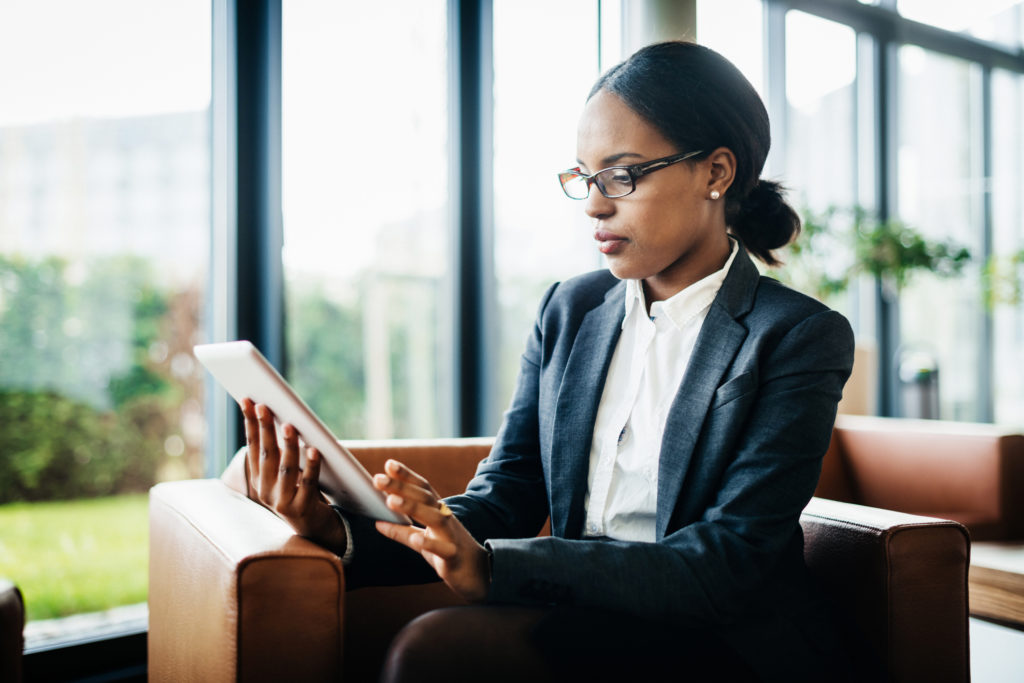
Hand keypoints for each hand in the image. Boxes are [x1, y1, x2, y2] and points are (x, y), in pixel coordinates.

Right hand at [239, 399, 345, 550]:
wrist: (311, 525)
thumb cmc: (298, 489)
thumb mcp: (283, 470)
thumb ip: (279, 449)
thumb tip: (281, 415)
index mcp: (257, 477)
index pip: (252, 445)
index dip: (250, 422)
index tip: (248, 400)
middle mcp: (265, 489)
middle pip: (266, 454)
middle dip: (265, 428)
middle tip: (265, 406)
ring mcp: (282, 500)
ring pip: (285, 468)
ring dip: (287, 445)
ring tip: (289, 425)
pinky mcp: (301, 508)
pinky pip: (308, 483)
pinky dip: (311, 466)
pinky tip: (314, 450)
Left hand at [373, 459, 490, 602]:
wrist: (479, 575)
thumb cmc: (448, 553)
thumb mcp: (422, 542)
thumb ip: (402, 532)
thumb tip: (378, 523)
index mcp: (437, 512)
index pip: (422, 489)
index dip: (406, 476)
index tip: (389, 463)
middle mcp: (445, 519)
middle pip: (424, 498)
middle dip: (401, 487)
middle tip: (378, 478)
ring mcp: (451, 536)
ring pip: (434, 518)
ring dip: (412, 507)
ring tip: (391, 501)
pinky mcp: (454, 556)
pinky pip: (443, 548)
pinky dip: (430, 542)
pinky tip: (416, 538)